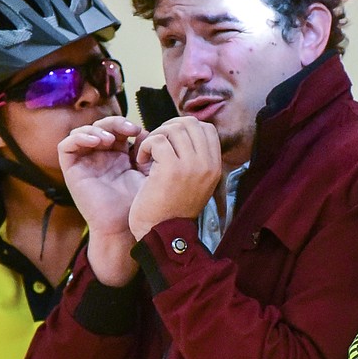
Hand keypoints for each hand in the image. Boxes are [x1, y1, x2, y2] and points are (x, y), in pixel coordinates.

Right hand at [60, 116, 145, 232]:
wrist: (124, 225)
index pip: (117, 128)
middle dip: (113, 122)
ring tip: (109, 139)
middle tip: (128, 129)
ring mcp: (85, 163)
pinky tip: (95, 142)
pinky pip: (65, 146)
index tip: (138, 130)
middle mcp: (100, 157)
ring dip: (96, 129)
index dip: (125, 124)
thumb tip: (145, 131)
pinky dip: (79, 138)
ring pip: (82, 132)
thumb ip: (148, 151)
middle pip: (100, 126)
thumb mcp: (147, 172)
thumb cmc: (137, 204)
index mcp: (119, 156)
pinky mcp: (72, 170)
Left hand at [129, 116, 220, 239]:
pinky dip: (146, 146)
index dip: (186, 128)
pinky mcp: (171, 169)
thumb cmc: (173, 209)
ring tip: (148, 153)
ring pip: (174, 128)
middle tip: (156, 144)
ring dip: (156, 136)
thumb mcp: (195, 183)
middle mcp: (207, 164)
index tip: (171, 141)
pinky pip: (158, 140)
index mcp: (215, 167)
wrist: (164, 235)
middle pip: (191, 123)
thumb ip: (195, 159)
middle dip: (169, 127)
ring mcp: (192, 166)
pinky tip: (142, 161)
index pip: (207, 129)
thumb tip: (183, 131)